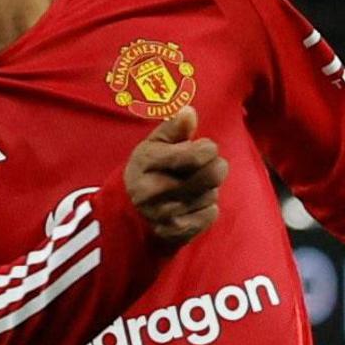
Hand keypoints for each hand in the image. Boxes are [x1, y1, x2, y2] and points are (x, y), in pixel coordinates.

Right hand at [120, 104, 225, 244]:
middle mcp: (153, 191)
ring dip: (208, 189)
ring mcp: (165, 214)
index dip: (208, 148)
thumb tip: (189, 112)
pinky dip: (206, 208)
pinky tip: (191, 205)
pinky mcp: (176, 232)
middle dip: (215, 167)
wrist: (129, 212)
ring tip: (191, 187)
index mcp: (147, 162)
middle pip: (213, 175)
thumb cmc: (148, 170)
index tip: (201, 148)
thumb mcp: (153, 145)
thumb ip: (173, 128)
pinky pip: (211, 214)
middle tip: (205, 166)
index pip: (199, 154)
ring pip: (212, 195)